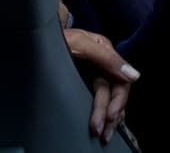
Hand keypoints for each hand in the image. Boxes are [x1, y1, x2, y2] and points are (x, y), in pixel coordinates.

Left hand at [59, 0, 139, 144]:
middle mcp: (102, 64)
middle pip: (112, 93)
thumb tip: (134, 75)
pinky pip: (98, 101)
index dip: (117, 101)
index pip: (120, 81)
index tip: (110, 116)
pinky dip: (103, 114)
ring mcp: (92, 73)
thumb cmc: (57, 37)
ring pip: (106, 100)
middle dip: (108, 113)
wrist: (36, 37)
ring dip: (106, 118)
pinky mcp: (82, 82)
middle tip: (99, 130)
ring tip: (101, 134)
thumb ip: (106, 57)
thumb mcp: (80, 44)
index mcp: (105, 52)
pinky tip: (103, 125)